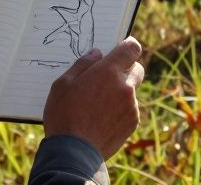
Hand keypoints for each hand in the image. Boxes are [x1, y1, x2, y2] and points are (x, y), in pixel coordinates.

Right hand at [42, 37, 144, 159]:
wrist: (74, 152)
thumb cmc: (64, 115)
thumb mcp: (63, 84)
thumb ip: (82, 64)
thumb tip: (97, 54)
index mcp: (108, 71)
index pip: (132, 48)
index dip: (127, 46)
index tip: (120, 49)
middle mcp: (125, 86)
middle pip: (137, 68)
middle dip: (125, 69)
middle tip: (107, 78)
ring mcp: (131, 106)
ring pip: (132, 90)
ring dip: (120, 92)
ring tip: (99, 104)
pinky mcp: (132, 123)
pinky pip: (130, 109)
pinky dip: (120, 109)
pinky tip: (102, 118)